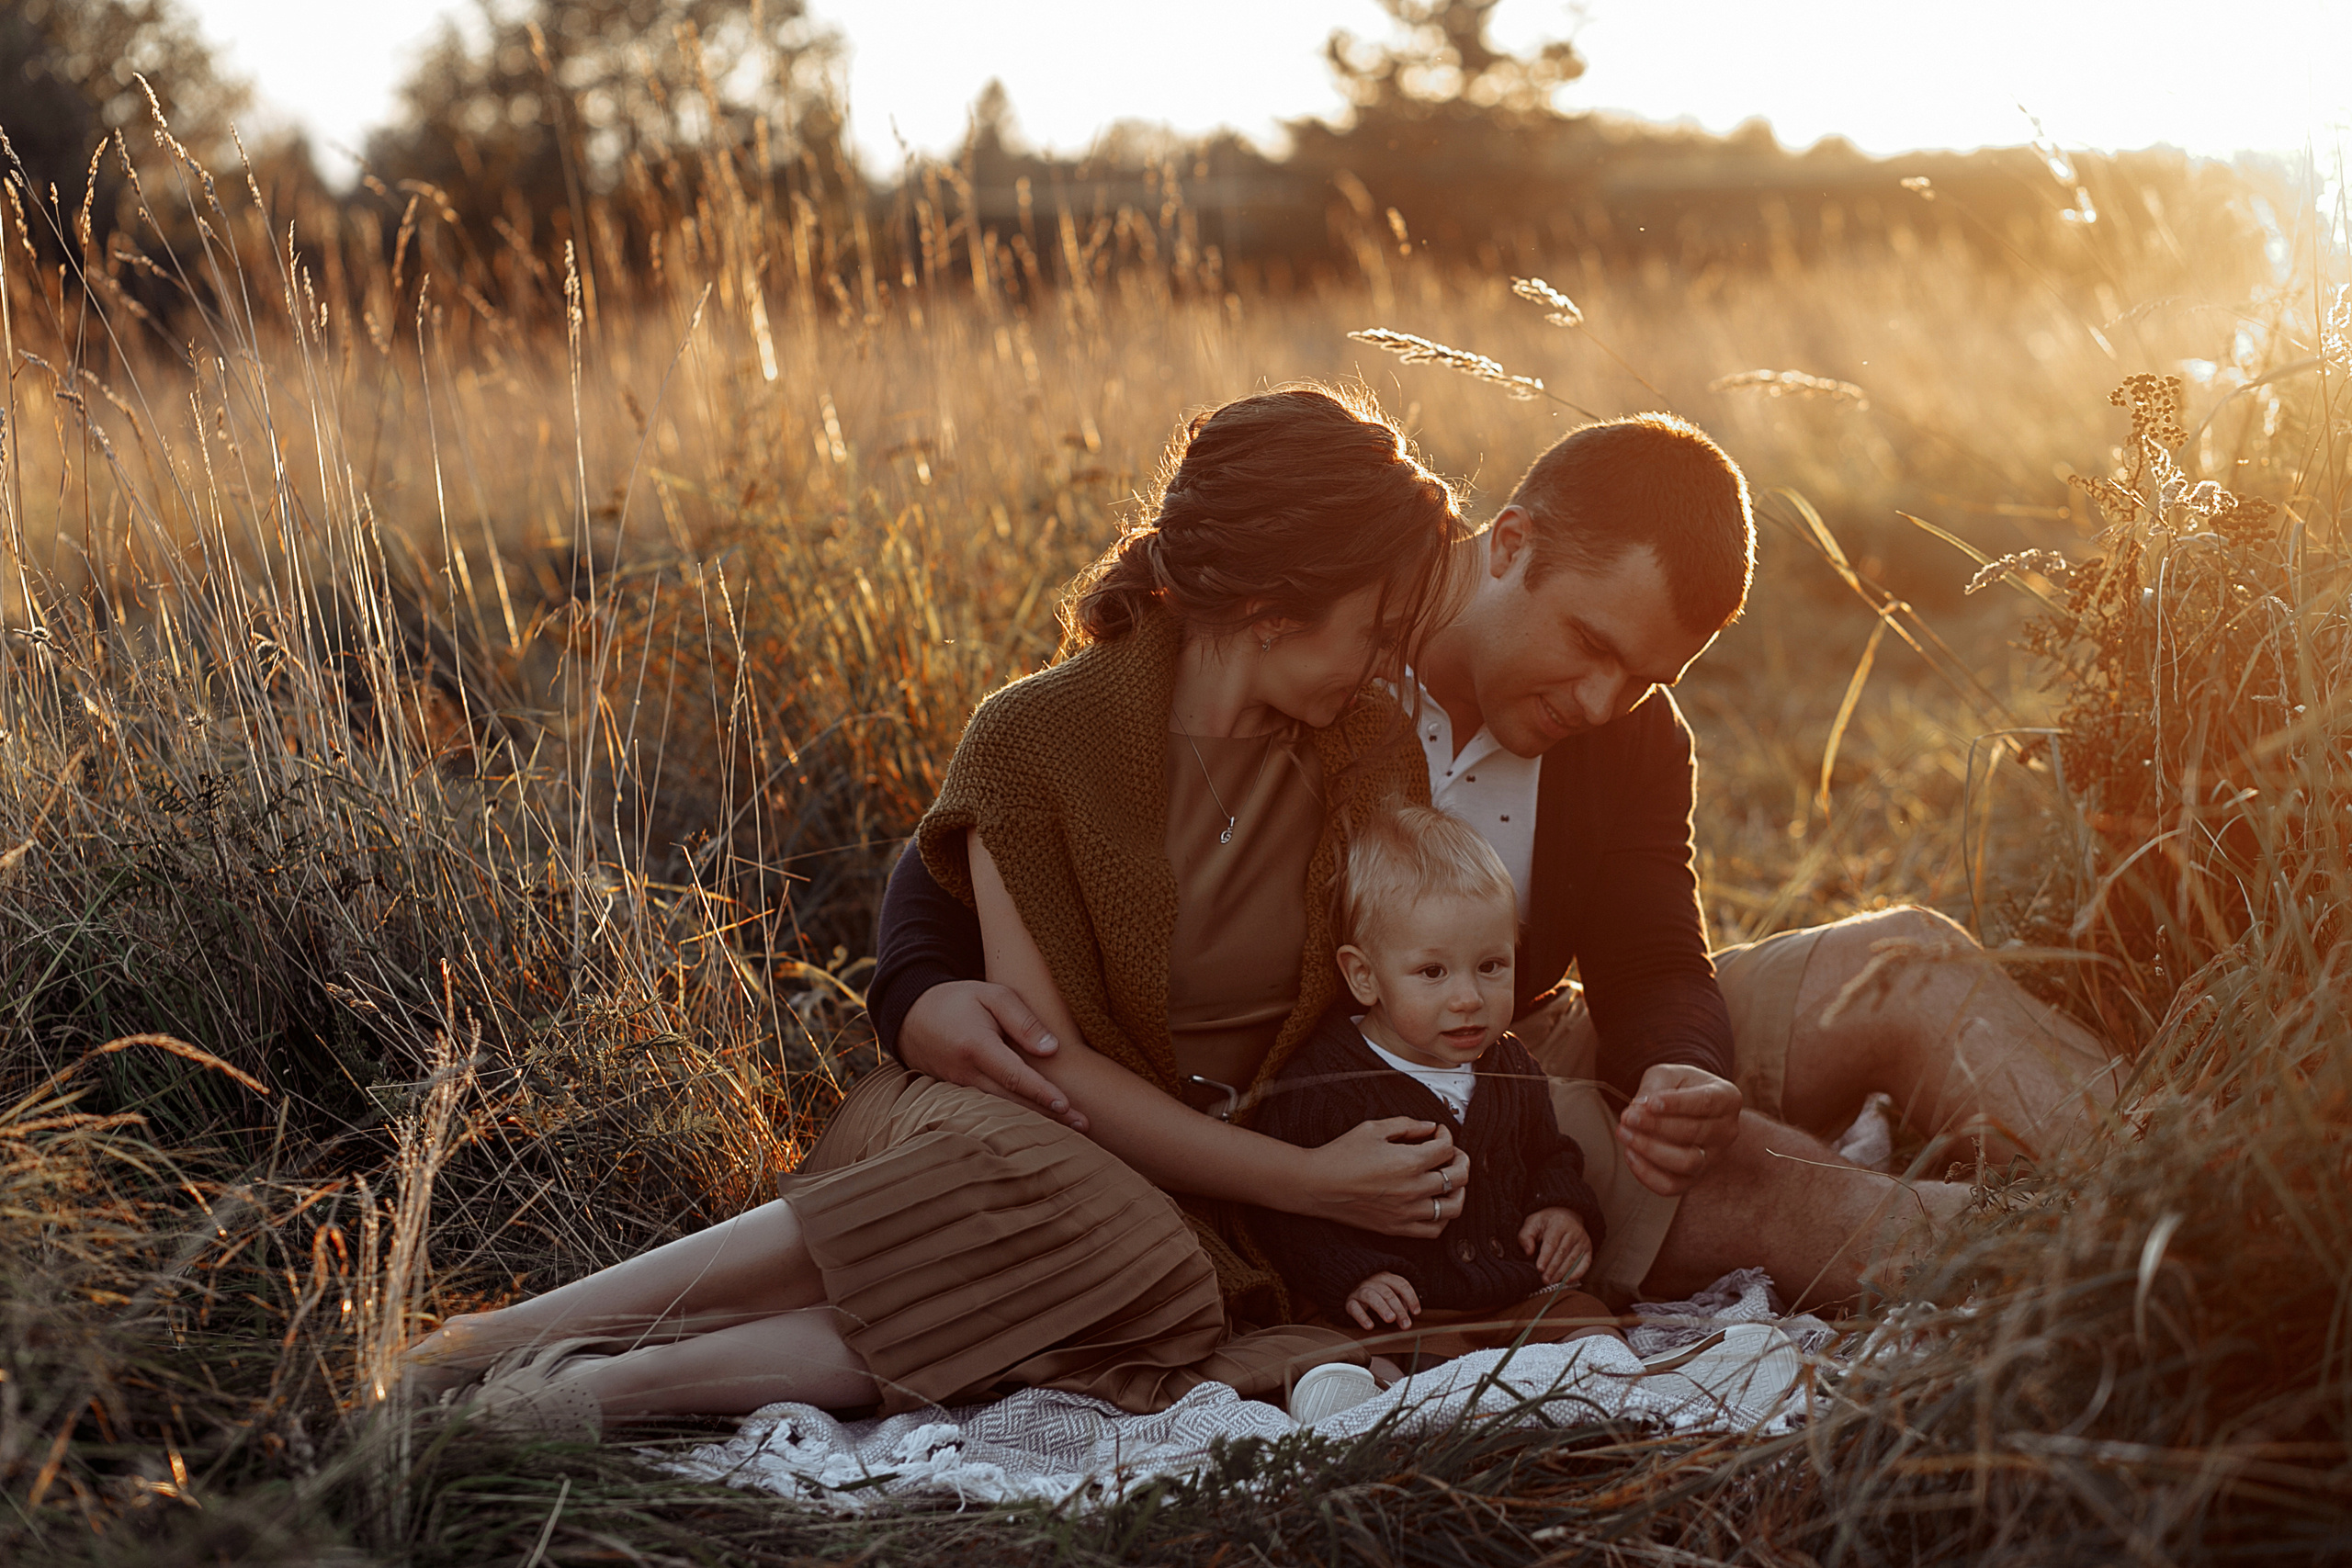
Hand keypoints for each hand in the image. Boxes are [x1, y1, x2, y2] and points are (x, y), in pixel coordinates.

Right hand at [897, 980, 1084, 1129]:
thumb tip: (1052, 1050)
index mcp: (976, 1047)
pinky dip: (1014, 1120)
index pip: (1014, 1076)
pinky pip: (990, 1111)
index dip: (1041, 1092)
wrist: (910, 1016)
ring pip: (1002, 1111)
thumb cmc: (958, 1001)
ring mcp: (960, 1089)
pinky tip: (1037, 1127)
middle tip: (1084, 1127)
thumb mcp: (992, 995)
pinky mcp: (959, 1096)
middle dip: (1049, 1116)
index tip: (1067, 1105)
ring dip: (1034, 1123)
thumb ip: (1023, 1020)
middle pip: (1012, 1102)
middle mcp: (966, 1074)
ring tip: (1069, 1134)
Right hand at [1305, 1118, 1470, 1237]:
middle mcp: (1413, 1189)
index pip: (1446, 1148)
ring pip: (1453, 1207)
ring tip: (1451, 1181)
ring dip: (1459, 1191)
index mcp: (1408, 1162)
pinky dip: (1443, 1218)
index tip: (1438, 1132)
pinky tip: (1436, 1204)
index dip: (1447, 1135)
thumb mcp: (1373, 1129)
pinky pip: (1434, 1230)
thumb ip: (1406, 1125)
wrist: (1316, 1185)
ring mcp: (1407, 1213)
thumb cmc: (1340, 1155)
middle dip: (1461, 1160)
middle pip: (1458, 1176)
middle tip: (1452, 1154)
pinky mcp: (1397, 1229)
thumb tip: (1430, 1127)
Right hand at [1345, 1271, 1421, 1330]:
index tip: (1416, 1312)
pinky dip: (1362, 1316)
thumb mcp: (1386, 1290)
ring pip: (1371, 1296)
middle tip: (1406, 1324)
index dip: (1411, 1297)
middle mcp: (1372, 1281)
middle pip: (1388, 1293)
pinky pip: (1354, 1307)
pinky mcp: (1348, 1300)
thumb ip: (1398, 1299)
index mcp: (1385, 1277)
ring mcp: (1359, 1290)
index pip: (1401, 1284)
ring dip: (1382, 1307)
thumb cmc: (1372, 1290)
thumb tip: (1407, 1311)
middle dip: (1399, 1309)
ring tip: (1390, 1319)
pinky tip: (1369, 1326)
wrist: (1344, 1283)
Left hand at [1518, 1207, 1592, 1285]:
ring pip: (1572, 1260)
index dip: (1545, 1257)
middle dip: (1552, 1268)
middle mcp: (1573, 1231)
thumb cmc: (1546, 1223)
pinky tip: (1567, 1281)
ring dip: (1562, 1273)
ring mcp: (1583, 1240)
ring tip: (1552, 1282)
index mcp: (1558, 1223)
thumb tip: (1528, 1251)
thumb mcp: (1532, 1223)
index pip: (1552, 1243)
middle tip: (1544, 1280)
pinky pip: (1585, 1263)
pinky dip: (1577, 1274)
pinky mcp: (1588, 1249)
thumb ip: (1526, 1236)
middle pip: (1562, 1253)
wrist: (1566, 1216)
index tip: (1539, 1268)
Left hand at [1615, 1064, 1742, 1196]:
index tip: (1650, 1103)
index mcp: (1727, 1098)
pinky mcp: (1694, 1178)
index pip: (1705, 1103)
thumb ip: (1654, 1087)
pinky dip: (1648, 1174)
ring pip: (1686, 1163)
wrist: (1688, 1109)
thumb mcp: (1668, 1075)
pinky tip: (1630, 1154)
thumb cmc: (1678, 1087)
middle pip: (1693, 1133)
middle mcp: (1726, 1131)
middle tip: (1627, 1117)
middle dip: (1656, 1126)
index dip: (1677, 1104)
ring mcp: (1713, 1158)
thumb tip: (1638, 1108)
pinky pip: (1672, 1186)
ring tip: (1625, 1133)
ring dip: (1651, 1150)